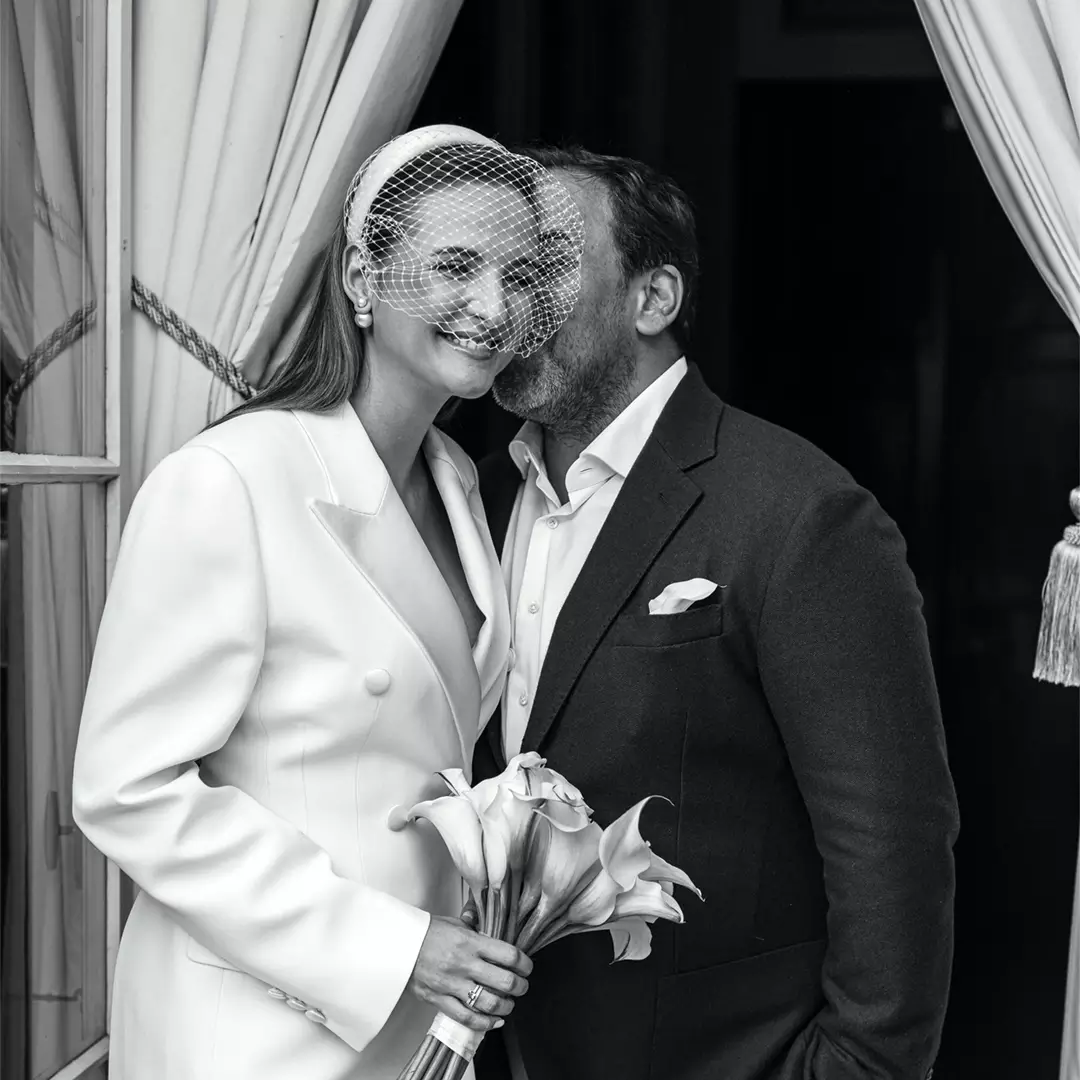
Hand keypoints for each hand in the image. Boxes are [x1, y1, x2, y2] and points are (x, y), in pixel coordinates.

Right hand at [407, 915, 532, 1031]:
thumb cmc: (426, 932)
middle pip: (504, 981)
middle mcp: (464, 964)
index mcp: (470, 942)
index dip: (524, 963)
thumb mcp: (454, 923)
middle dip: (520, 987)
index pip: (509, 954)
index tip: (527, 966)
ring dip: (506, 1006)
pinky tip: (495, 1020)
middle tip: (523, 986)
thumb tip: (494, 928)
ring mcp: (452, 984)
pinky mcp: (440, 1000)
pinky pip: (467, 1017)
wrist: (398, 945)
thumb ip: (476, 928)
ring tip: (509, 1003)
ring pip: (489, 1003)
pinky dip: (485, 1023)